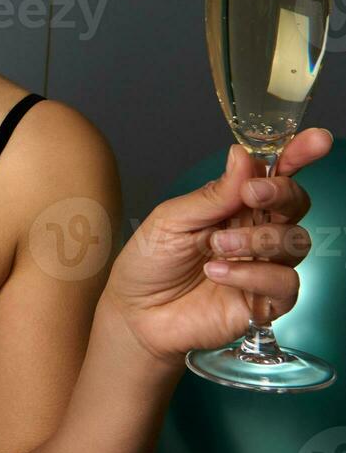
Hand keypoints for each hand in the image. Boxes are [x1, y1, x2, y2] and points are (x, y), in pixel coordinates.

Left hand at [100, 128, 332, 366]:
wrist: (136, 313)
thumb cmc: (150, 261)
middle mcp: (257, 231)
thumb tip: (243, 156)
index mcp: (235, 204)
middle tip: (250, 195)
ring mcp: (265, 265)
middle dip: (280, 193)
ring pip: (295, 241)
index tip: (316, 140)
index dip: (298, 154)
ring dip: (257, 239)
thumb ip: (212, 195)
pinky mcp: (267, 301)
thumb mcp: (171, 220)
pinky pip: (284, 283)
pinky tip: (218, 272)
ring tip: (216, 246)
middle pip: (295, 203)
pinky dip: (253, 274)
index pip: (275, 174)